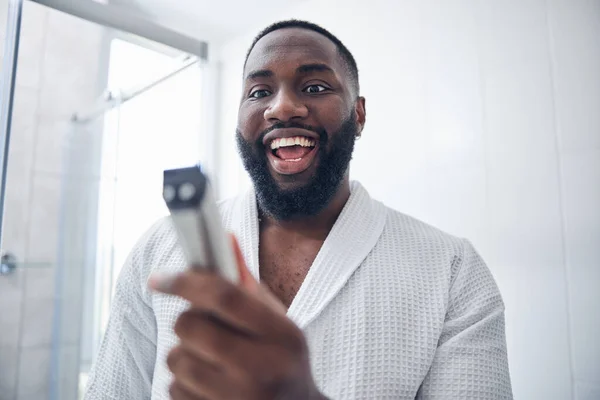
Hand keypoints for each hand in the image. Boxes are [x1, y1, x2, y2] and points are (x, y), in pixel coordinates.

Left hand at [149, 236, 324, 399]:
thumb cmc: (283, 360)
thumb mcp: (278, 322)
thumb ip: (248, 285)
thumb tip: (225, 238)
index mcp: (282, 336)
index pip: (225, 295)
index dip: (187, 280)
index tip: (160, 278)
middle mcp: (262, 368)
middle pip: (192, 326)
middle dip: (187, 320)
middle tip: (201, 325)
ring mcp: (237, 398)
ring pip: (176, 358)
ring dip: (184, 352)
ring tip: (210, 359)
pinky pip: (172, 388)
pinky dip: (183, 381)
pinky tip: (208, 383)